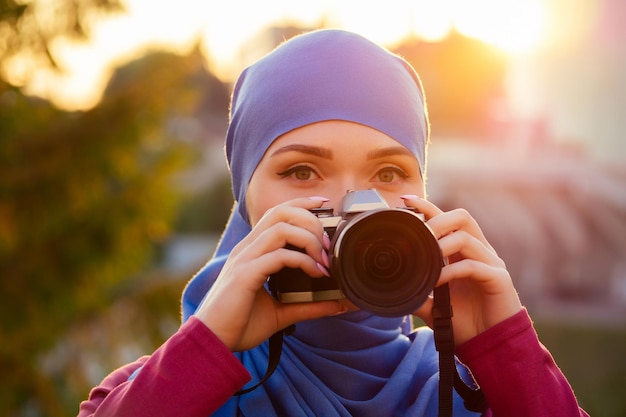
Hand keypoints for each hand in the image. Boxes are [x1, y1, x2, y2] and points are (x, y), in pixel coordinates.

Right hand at [194, 197, 346, 350]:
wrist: (212, 343)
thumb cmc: (240, 325)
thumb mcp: (282, 313)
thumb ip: (310, 305)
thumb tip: (339, 303)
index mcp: (252, 251)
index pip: (276, 213)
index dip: (301, 204)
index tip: (324, 205)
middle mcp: (247, 249)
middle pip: (280, 212)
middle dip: (310, 219)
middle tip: (327, 243)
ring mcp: (244, 259)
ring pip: (281, 228)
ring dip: (309, 238)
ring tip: (324, 260)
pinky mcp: (245, 275)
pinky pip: (279, 256)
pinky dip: (302, 260)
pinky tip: (314, 273)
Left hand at [401, 195, 522, 344]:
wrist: (489, 346)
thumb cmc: (465, 323)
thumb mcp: (433, 306)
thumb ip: (416, 294)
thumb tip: (389, 290)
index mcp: (464, 253)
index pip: (447, 220)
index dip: (428, 207)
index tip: (405, 200)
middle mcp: (480, 252)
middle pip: (462, 217)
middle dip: (438, 220)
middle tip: (419, 234)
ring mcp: (491, 263)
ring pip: (467, 237)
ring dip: (442, 245)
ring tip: (426, 259)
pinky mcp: (499, 279)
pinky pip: (474, 265)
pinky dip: (452, 270)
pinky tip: (438, 281)